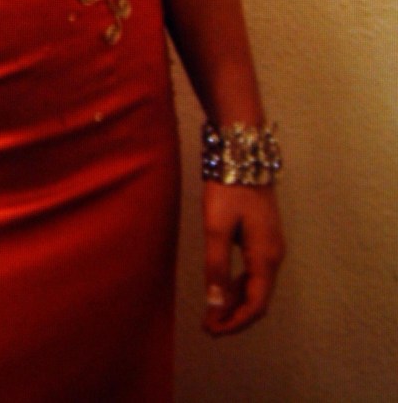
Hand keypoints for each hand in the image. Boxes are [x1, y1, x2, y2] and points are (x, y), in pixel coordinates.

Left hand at [202, 182, 285, 334]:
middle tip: (208, 326)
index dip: (235, 322)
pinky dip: (238, 284)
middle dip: (234, 316)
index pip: (256, 305)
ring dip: (235, 301)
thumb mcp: (217, 228)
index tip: (213, 330)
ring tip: (211, 311)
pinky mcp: (263, 236)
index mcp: (266, 257)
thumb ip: (216, 266)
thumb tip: (215, 304)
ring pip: (256, 285)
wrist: (242, 153)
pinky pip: (254, 271)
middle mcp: (274, 255)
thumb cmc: (229, 188)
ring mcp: (271, 245)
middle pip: (258, 299)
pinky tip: (221, 286)